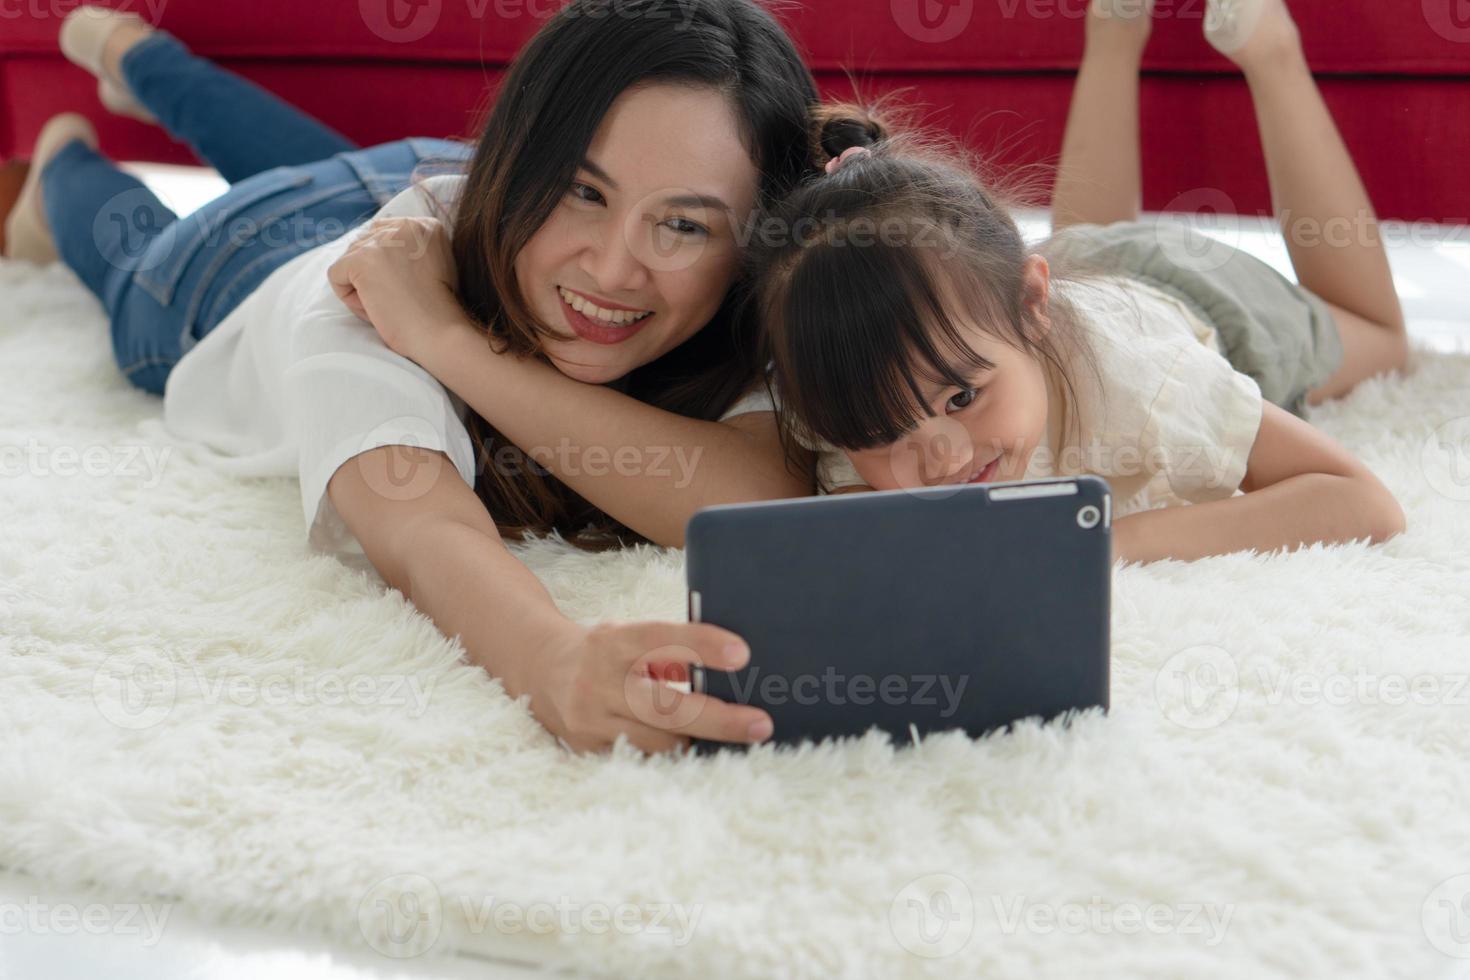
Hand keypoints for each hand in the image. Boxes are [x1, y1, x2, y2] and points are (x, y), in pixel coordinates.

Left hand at [326, 216, 468, 363]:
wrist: (439, 333)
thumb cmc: (438, 313)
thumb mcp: (434, 267)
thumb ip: (410, 252)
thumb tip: (376, 253)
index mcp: (425, 226)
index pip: (383, 234)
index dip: (386, 266)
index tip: (407, 287)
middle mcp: (405, 225)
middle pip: (363, 245)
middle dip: (372, 276)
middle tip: (399, 299)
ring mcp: (383, 240)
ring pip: (349, 261)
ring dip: (363, 288)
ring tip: (391, 304)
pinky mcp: (362, 259)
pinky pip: (336, 275)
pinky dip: (350, 298)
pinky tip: (377, 308)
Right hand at [524, 620, 774, 753]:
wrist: (540, 669)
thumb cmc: (605, 650)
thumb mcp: (630, 635)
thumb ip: (669, 650)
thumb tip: (730, 671)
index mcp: (613, 642)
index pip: (661, 638)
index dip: (702, 645)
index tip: (743, 654)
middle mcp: (598, 682)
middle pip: (667, 707)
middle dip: (720, 720)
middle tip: (762, 724)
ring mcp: (590, 721)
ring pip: (659, 742)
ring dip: (697, 739)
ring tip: (731, 732)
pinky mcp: (588, 749)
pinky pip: (642, 758)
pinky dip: (670, 753)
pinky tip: (694, 747)